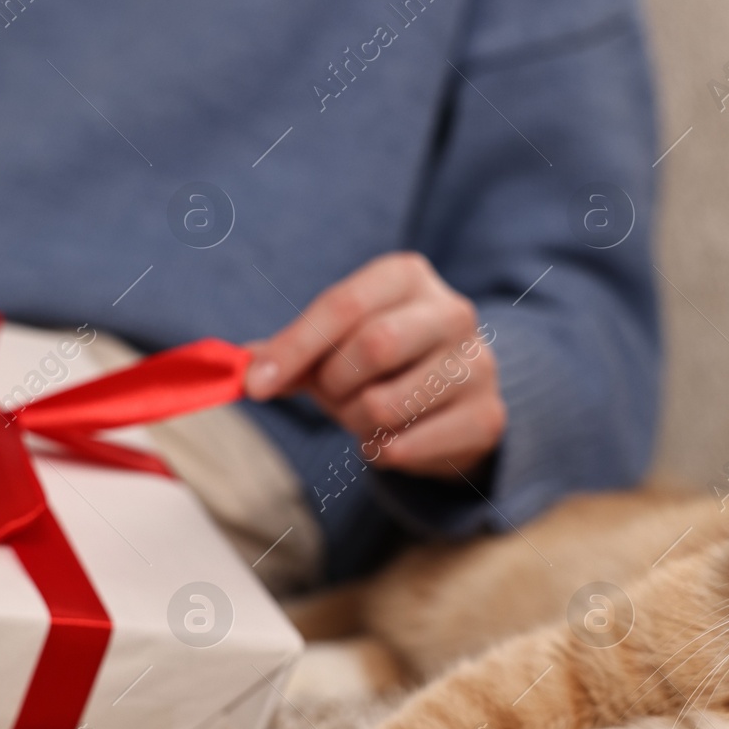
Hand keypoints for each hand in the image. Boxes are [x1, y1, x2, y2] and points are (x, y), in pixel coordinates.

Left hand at [246, 252, 504, 478]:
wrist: (455, 400)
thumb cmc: (383, 364)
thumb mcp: (335, 345)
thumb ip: (290, 353)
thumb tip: (242, 369)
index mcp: (407, 276)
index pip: (344, 304)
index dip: (294, 348)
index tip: (256, 385)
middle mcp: (451, 311)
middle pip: (374, 346)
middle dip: (334, 384)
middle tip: (331, 396)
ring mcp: (477, 365)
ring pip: (386, 404)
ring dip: (356, 423)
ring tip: (366, 415)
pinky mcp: (486, 417)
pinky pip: (406, 446)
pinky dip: (381, 452)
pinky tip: (392, 438)